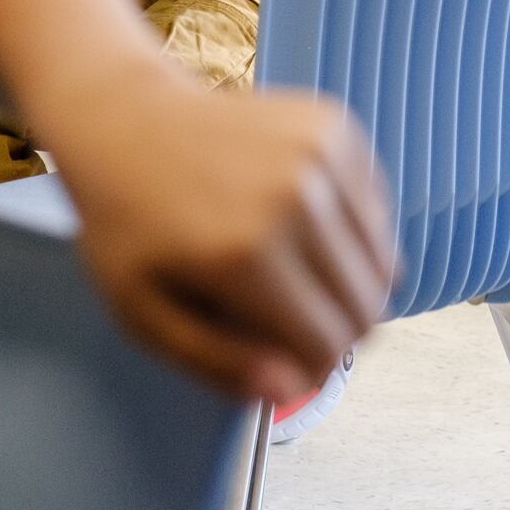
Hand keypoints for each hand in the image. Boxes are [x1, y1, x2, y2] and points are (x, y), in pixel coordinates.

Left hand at [46, 71, 395, 407]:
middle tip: (291, 317)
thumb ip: (216, 362)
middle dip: (336, 328)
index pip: (330, 344)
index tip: (285, 360)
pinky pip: (377, 210)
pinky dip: (353, 230)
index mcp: (248, 254)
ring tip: (294, 268)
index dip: (312, 368)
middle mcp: (298, 201)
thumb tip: (290, 390)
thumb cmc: (128, 223)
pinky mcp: (335, 126)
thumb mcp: (143, 312)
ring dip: (348, 280)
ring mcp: (322, 155)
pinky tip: (303, 222)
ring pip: (382, 260)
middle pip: (366, 305)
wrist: (126, 118)